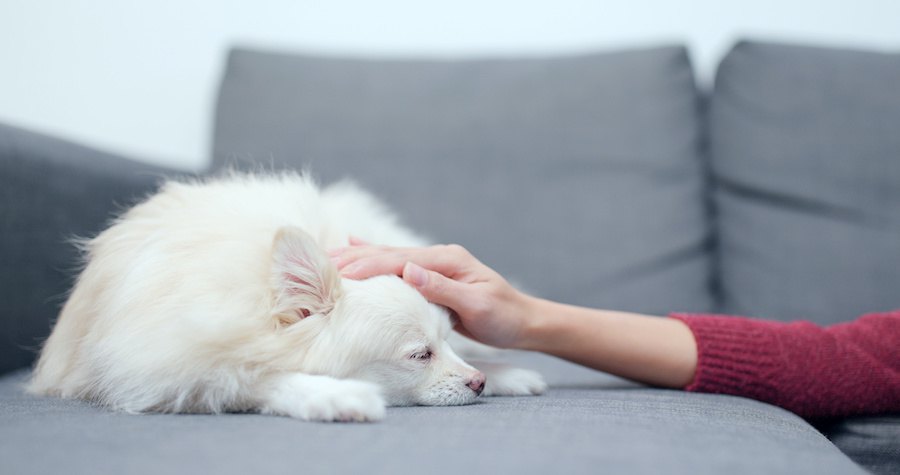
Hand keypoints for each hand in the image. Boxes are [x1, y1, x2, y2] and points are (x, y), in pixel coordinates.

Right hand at [330, 243, 533, 348]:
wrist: (523, 322)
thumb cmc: (503, 317)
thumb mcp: (476, 305)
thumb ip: (442, 288)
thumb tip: (409, 271)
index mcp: (447, 261)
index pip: (399, 260)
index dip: (368, 264)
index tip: (339, 271)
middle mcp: (439, 257)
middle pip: (389, 254)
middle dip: (355, 257)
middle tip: (320, 263)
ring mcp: (435, 265)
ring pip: (389, 257)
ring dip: (359, 257)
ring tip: (328, 256)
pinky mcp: (432, 277)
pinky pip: (397, 267)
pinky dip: (374, 258)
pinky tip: (356, 248)